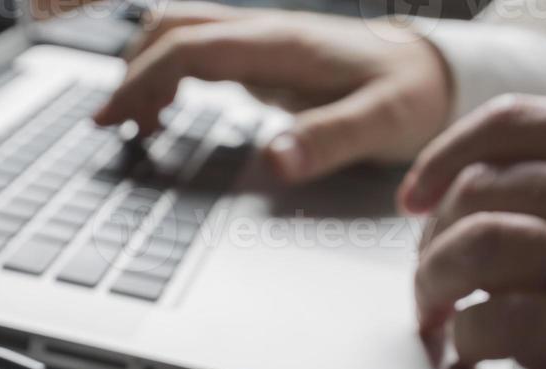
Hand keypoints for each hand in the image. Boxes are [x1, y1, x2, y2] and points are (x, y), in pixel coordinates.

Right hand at [93, 3, 454, 182]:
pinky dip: (169, 75)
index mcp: (283, 45)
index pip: (191, 47)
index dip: (144, 80)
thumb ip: (329, 140)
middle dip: (131, 72)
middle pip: (175, 29)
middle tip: (108, 123)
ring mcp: (265, 42)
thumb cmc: (414, 97)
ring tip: (129, 121)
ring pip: (184, 33)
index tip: (115, 119)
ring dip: (146, 69)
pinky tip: (165, 112)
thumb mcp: (383, 123)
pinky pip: (202, 52)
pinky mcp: (267, 58)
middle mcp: (267, 33)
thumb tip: (275, 162)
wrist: (438, 74)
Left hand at [402, 95, 545, 368]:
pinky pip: (504, 320)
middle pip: (481, 191)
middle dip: (432, 238)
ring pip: (484, 247)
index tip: (416, 194)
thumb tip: (483, 192)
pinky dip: (467, 335)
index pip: (512, 125)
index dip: (443, 157)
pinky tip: (470, 346)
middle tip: (426, 274)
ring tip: (436, 311)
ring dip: (435, 282)